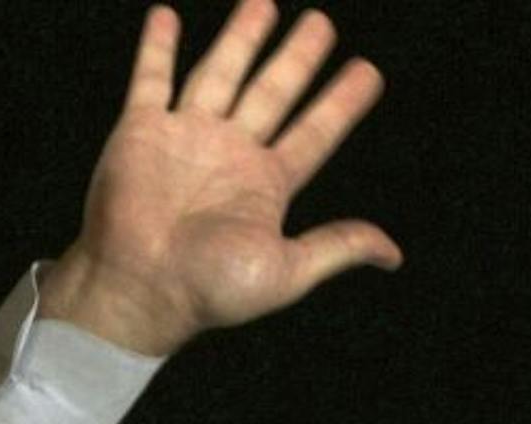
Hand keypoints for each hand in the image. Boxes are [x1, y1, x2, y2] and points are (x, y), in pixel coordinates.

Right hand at [39, 1, 401, 354]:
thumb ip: (336, 247)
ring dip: (240, 38)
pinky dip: (156, 47)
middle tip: (321, 22)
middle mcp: (229, 153)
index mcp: (266, 184)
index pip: (314, 132)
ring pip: (220, 73)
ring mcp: (185, 137)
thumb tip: (392, 254)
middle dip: (297, 57)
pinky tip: (165, 15)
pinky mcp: (140, 131)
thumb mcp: (286, 272)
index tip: (369, 72)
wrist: (138, 288)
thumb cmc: (208, 288)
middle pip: (273, 91)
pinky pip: (151, 79)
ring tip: (263, 3)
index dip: (342, 102)